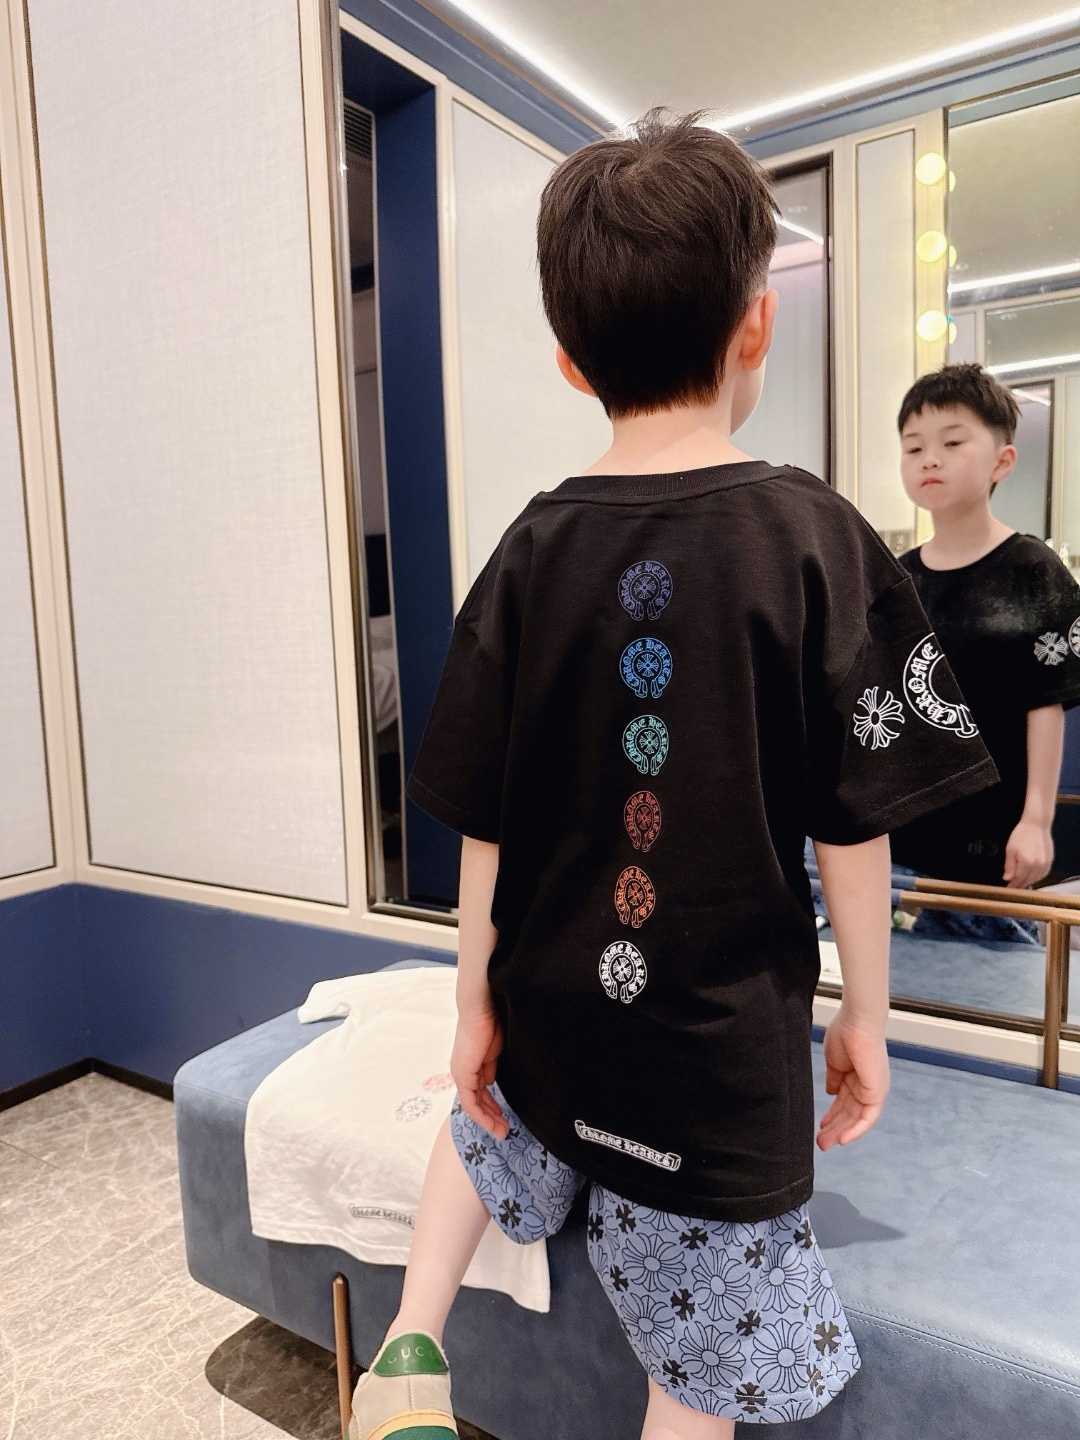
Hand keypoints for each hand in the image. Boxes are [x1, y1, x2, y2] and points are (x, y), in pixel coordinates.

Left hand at [451, 1005, 508, 1139]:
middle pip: (475, 1102)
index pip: (479, 1092)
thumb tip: (491, 1081)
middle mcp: (463, 1071)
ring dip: (488, 1120)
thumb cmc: (491, 1021)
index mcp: (470, 1064)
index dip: (491, 1106)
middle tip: (504, 1130)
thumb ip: (491, 1066)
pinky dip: (482, 1115)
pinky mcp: (463, 1075)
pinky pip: (471, 1102)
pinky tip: (494, 1122)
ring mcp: (461, 1074)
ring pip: (473, 1105)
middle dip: (490, 1118)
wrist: (482, 1007)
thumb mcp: (494, 1049)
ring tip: (502, 1131)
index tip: (504, 1117)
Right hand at [817, 1012, 889, 1151]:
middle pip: (850, 1114)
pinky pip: (867, 1117)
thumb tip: (831, 1093)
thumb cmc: (846, 1033)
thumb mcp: (835, 1062)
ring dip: (841, 1132)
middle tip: (820, 1142)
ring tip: (825, 1144)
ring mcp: (874, 1090)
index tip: (820, 1126)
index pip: (845, 1103)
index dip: (833, 1116)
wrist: (857, 1021)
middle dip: (834, 1129)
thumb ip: (834, 1079)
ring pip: (858, 1119)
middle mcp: (869, 1087)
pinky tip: (842, 1139)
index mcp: (858, 1078)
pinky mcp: (877, 1092)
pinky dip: (856, 1130)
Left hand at [1002, 820, 1052, 888]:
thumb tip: (1007, 879)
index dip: (1012, 885)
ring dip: (1028, 882)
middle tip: (1012, 887)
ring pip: (1036, 879)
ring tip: (1020, 883)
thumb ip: (1009, 866)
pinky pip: (1043, 874)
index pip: (1018, 879)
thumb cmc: (1021, 835)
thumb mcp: (1010, 849)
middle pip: (1027, 881)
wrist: (1036, 826)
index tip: (1007, 889)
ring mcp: (1046, 864)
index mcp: (1027, 862)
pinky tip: (1031, 877)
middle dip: (1019, 885)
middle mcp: (1038, 865)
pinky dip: (1036, 877)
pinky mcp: (1050, 861)